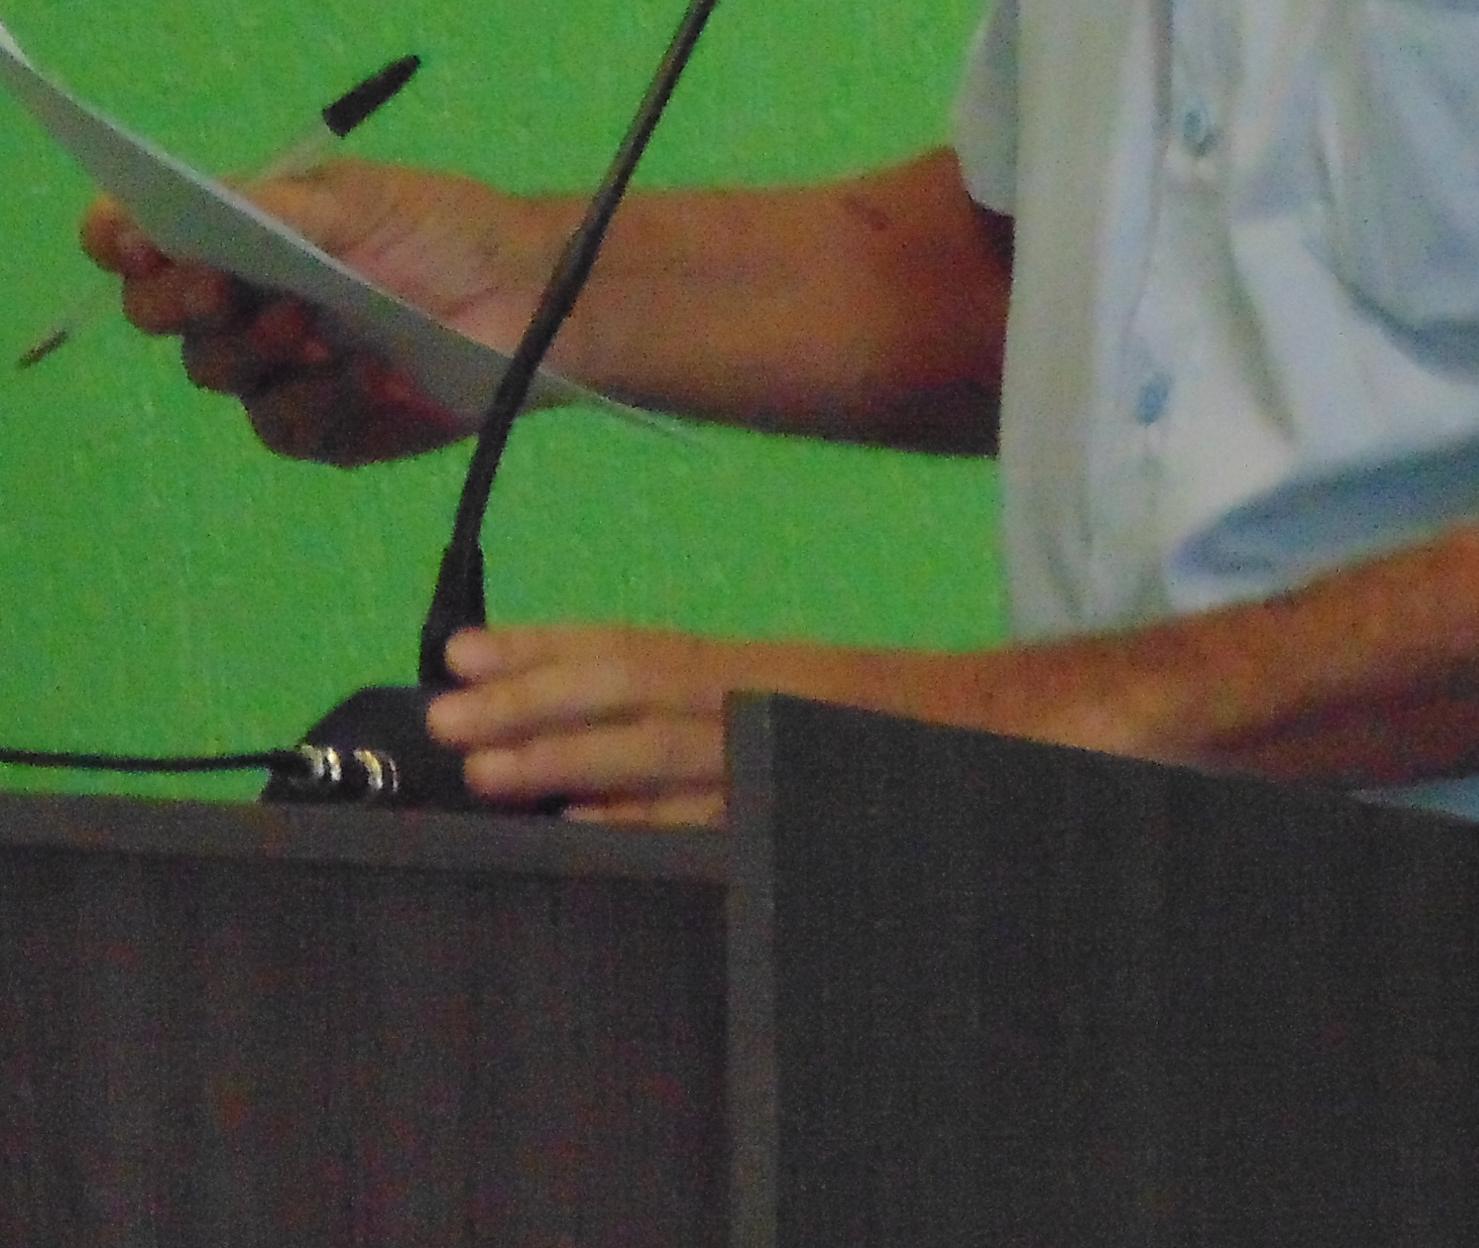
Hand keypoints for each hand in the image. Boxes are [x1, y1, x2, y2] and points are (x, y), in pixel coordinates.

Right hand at [77, 159, 557, 466]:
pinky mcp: (322, 427)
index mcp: (242, 234)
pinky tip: (362, 378)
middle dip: (176, 298)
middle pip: (159, 313)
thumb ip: (261, 208)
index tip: (126, 239)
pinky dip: (314, 400)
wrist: (535, 300)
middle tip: (217, 286)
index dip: (120, 240)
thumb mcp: (354, 200)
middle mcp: (244, 302)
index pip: (147, 241)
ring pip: (213, 371)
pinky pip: (281, 426)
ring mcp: (277, 370)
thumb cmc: (444, 231)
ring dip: (251, 347)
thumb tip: (162, 208)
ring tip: (308, 325)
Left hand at [425, 622, 1000, 826]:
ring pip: (659, 754)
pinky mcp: (804, 808)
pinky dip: (647, 825)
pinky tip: (583, 832)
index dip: (543, 646)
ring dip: (565, 762)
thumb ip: (719, 706)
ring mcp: (783, 755)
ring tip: (483, 768)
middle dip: (530, 699)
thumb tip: (605, 716)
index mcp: (757, 665)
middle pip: (630, 693)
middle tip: (442, 713)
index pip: (633, 647)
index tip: (465, 649)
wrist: (1036, 728)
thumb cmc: (905, 724)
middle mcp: (764, 699)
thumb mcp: (803, 697)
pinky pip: (715, 819)